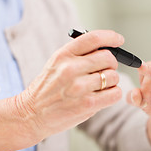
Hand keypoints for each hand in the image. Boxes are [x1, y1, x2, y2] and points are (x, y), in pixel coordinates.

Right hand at [0, 30, 123, 150]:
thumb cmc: (46, 89)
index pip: (93, 38)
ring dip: (111, 81)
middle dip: (111, 64)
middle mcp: (71, 68)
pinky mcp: (87, 104)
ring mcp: (79, 87)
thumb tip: (105, 49)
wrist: (32, 113)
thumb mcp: (55, 64)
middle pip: (108, 57)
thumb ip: (77, 55)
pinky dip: (113, 94)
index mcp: (63, 55)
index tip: (118, 40)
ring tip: (99, 86)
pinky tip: (103, 96)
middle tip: (104, 70)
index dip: (110, 37)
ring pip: (113, 76)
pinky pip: (115, 93)